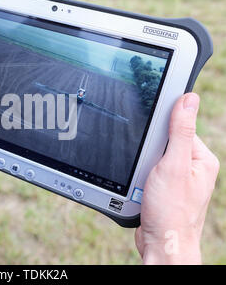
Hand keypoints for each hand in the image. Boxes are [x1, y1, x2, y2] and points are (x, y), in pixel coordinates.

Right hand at [135, 93, 219, 263]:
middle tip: (149, 170)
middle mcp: (192, 167)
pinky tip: (142, 188)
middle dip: (149, 153)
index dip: (161, 130)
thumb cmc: (171, 211)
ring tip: (146, 184)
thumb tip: (188, 99)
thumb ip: (180, 131)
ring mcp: (179, 178)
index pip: (180, 128)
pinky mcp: (166, 188)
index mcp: (201, 158)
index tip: (151, 141)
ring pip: (152, 158)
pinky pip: (148, 172)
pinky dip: (141, 177)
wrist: (162, 243)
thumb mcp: (174, 165)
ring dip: (143, 167)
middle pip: (163, 142)